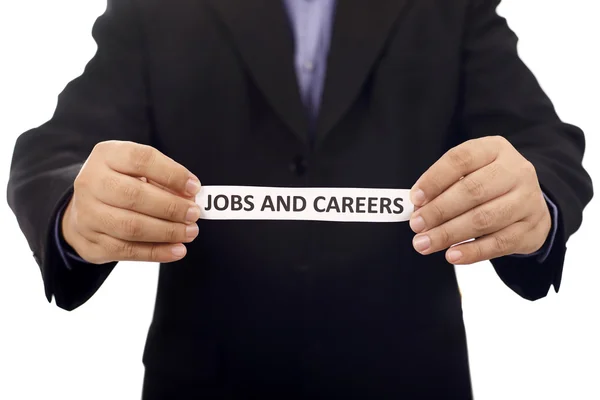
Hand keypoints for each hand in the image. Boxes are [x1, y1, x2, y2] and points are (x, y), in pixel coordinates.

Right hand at [62, 141, 201, 263]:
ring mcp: (87, 214)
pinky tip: (177, 250)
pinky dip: (157, 252)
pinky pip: (127, 251)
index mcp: (107, 156)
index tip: (194, 187)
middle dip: (171, 207)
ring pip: (131, 227)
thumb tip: (190, 196)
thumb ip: (164, 179)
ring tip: (189, 232)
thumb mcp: (139, 169)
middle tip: (194, 213)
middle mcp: (91, 183)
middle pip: (134, 196)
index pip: (141, 160)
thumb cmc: (122, 183)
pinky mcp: (91, 242)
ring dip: (167, 232)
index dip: (171, 174)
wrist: (86, 208)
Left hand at [409, 136, 551, 264]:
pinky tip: (451, 255)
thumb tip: (419, 208)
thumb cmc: (489, 185)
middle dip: (439, 210)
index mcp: (494, 149)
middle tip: (416, 225)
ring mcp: (527, 200)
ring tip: (425, 243)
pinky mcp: (532, 228)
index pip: (461, 159)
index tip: (415, 198)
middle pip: (472, 191)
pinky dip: (472, 251)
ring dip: (449, 233)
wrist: (530, 203)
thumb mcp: (469, 173)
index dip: (435, 179)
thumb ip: (444, 186)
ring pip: (484, 219)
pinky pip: (499, 243)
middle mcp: (515, 171)